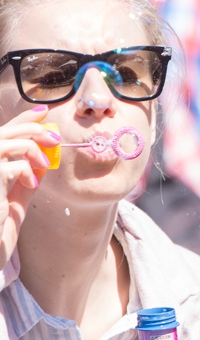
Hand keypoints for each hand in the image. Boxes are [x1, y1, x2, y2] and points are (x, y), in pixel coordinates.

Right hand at [0, 107, 59, 269]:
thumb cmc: (0, 228)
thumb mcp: (17, 197)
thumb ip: (27, 176)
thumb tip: (46, 157)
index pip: (3, 132)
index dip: (23, 119)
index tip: (44, 112)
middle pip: (3, 133)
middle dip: (32, 129)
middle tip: (55, 139)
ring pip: (3, 143)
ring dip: (29, 147)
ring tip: (45, 163)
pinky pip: (6, 166)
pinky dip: (24, 169)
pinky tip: (32, 183)